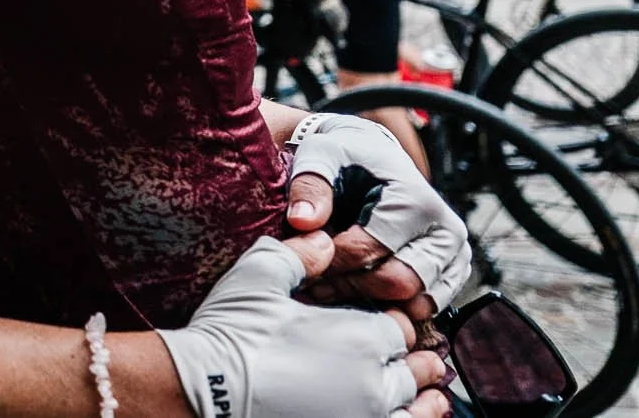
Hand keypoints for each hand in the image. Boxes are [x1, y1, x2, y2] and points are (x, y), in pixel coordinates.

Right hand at [159, 236, 449, 417]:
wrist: (205, 390)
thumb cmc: (232, 334)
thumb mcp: (260, 276)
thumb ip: (299, 254)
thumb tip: (322, 238)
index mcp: (361, 337)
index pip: (402, 329)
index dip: (397, 323)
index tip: (390, 322)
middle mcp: (373, 383)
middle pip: (415, 372)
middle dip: (417, 362)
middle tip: (423, 361)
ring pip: (417, 412)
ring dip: (427, 402)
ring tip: (432, 398)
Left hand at [285, 114, 470, 314]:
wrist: (376, 158)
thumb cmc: (346, 157)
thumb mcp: (321, 157)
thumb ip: (310, 186)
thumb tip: (302, 222)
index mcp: (415, 200)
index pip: (368, 250)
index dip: (329, 263)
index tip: (303, 265)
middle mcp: (446, 230)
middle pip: (399, 282)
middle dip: (352, 288)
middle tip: (316, 285)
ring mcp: (456, 254)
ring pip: (417, 303)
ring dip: (374, 303)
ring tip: (337, 289)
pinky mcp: (455, 272)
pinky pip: (429, 307)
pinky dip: (396, 308)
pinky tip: (362, 293)